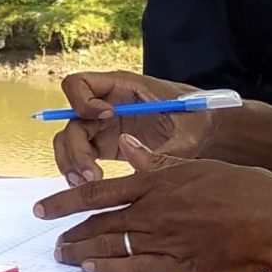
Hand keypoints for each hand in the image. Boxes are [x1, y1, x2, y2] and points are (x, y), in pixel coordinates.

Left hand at [34, 158, 271, 271]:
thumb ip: (156, 161)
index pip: (97, 193)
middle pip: (99, 223)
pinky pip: (134, 268)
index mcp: (156, 183)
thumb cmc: (241, 186)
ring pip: (112, 247)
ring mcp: (164, 241)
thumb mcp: (196, 165)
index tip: (43, 209)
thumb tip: (124, 146)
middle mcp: (153, 212)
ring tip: (64, 256)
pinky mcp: (178, 266)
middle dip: (71, 232)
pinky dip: (109, 268)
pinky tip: (91, 269)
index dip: (65, 202)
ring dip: (83, 252)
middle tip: (52, 239)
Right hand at [51, 69, 215, 184]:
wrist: (202, 127)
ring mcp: (102, 125)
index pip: (78, 84)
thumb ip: (168, 149)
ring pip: (68, 140)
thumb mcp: (187, 133)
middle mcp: (104, 104)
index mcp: (120, 87)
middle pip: (70, 120)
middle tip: (91, 174)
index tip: (107, 118)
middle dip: (75, 148)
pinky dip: (77, 170)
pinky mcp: (104, 145)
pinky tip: (90, 186)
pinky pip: (78, 155)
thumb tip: (142, 164)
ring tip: (85, 184)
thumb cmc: (195, 118)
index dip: (82, 101)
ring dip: (70, 162)